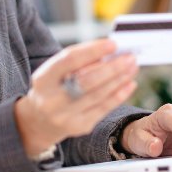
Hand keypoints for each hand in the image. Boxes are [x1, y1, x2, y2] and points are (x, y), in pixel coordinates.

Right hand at [14, 39, 137, 156]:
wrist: (39, 121)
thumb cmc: (52, 87)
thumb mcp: (55, 72)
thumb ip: (78, 61)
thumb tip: (110, 52)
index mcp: (43, 79)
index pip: (69, 61)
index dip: (92, 51)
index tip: (112, 44)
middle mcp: (52, 100)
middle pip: (87, 81)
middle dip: (112, 68)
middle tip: (130, 57)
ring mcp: (65, 116)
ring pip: (99, 95)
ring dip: (119, 79)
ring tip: (132, 67)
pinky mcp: (79, 126)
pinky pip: (104, 109)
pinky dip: (119, 95)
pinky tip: (129, 84)